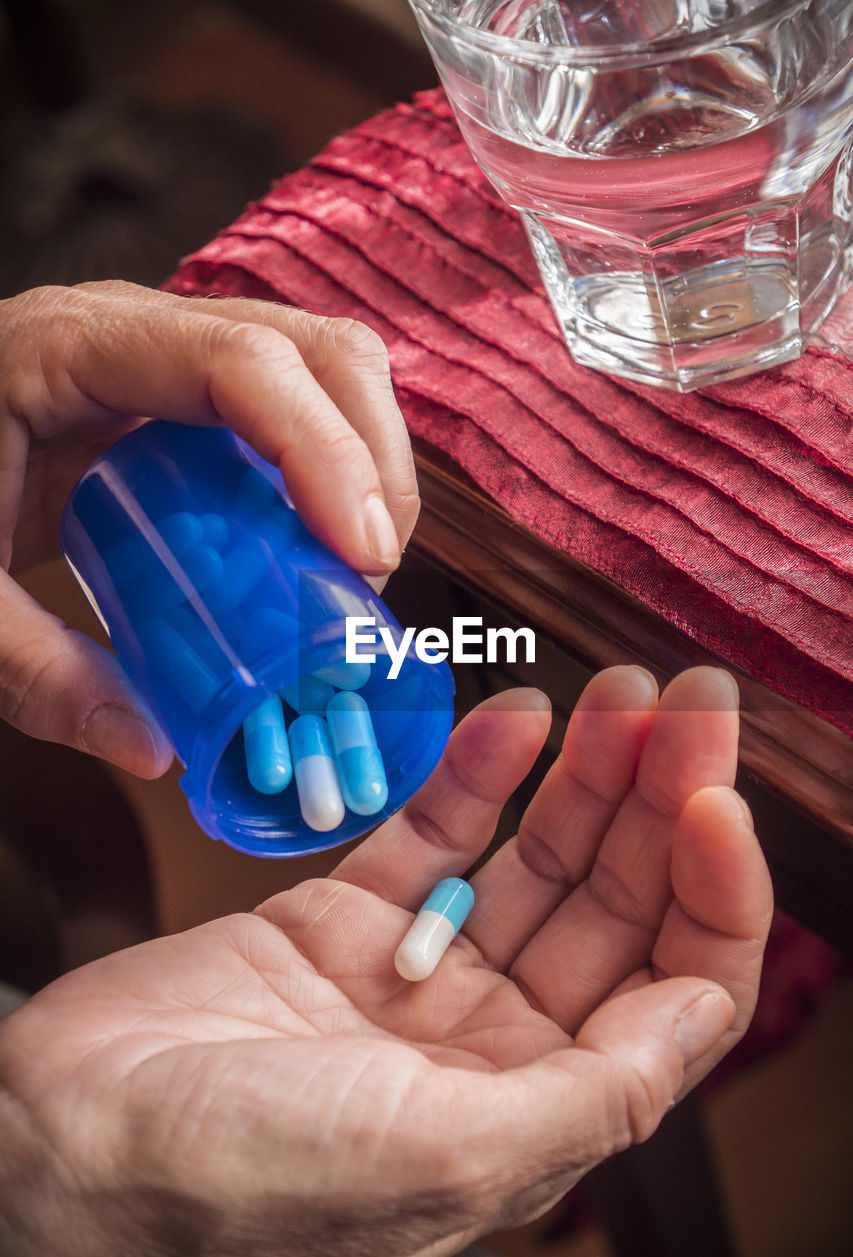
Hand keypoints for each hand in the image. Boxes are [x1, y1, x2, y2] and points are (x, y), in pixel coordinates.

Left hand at [0, 280, 416, 775]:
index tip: (364, 556)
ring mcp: (177, 347)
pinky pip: (300, 397)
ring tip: (360, 567)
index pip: (239, 361)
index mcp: (75, 347)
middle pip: (313, 350)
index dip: (322, 449)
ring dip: (371, 460)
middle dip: (373, 461)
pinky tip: (328, 541)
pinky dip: (340, 464)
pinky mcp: (195, 386)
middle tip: (370, 580)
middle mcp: (142, 327)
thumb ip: (33, 670)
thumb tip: (154, 749)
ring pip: (325, 364)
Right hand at [0, 666, 771, 1256]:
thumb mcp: (443, 1157)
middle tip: (693, 696)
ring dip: (587, 771)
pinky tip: (517, 715)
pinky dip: (478, 772)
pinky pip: (432, 832)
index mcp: (536, 1105)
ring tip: (624, 689)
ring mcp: (417, 970)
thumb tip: (707, 1009)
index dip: (716, 894)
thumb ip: (592, 1094)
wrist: (68, 1138)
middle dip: (664, 797)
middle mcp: (492, 1038)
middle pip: (615, 903)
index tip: (714, 797)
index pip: (675, 991)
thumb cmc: (243, 1178)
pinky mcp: (342, 917)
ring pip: (535, 855)